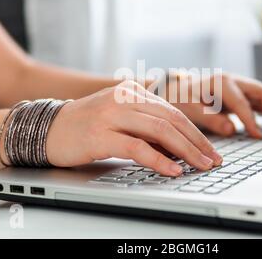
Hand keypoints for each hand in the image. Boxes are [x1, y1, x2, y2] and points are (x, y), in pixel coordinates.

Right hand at [46, 80, 221, 175]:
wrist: (48, 128)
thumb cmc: (87, 126)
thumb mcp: (121, 118)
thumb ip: (147, 127)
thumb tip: (179, 147)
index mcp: (132, 91)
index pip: (173, 111)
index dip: (196, 131)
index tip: (210, 149)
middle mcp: (124, 98)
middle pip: (171, 119)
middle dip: (197, 142)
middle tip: (213, 160)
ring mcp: (111, 114)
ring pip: (159, 130)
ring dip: (185, 150)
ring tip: (200, 166)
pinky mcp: (100, 134)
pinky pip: (137, 147)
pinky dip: (158, 159)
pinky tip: (172, 170)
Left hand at [168, 73, 261, 137]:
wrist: (176, 89)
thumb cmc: (181, 98)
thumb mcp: (189, 108)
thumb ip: (209, 119)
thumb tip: (232, 129)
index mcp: (221, 82)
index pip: (242, 102)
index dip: (251, 120)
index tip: (257, 136)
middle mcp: (234, 81)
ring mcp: (239, 86)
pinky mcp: (241, 94)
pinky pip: (261, 101)